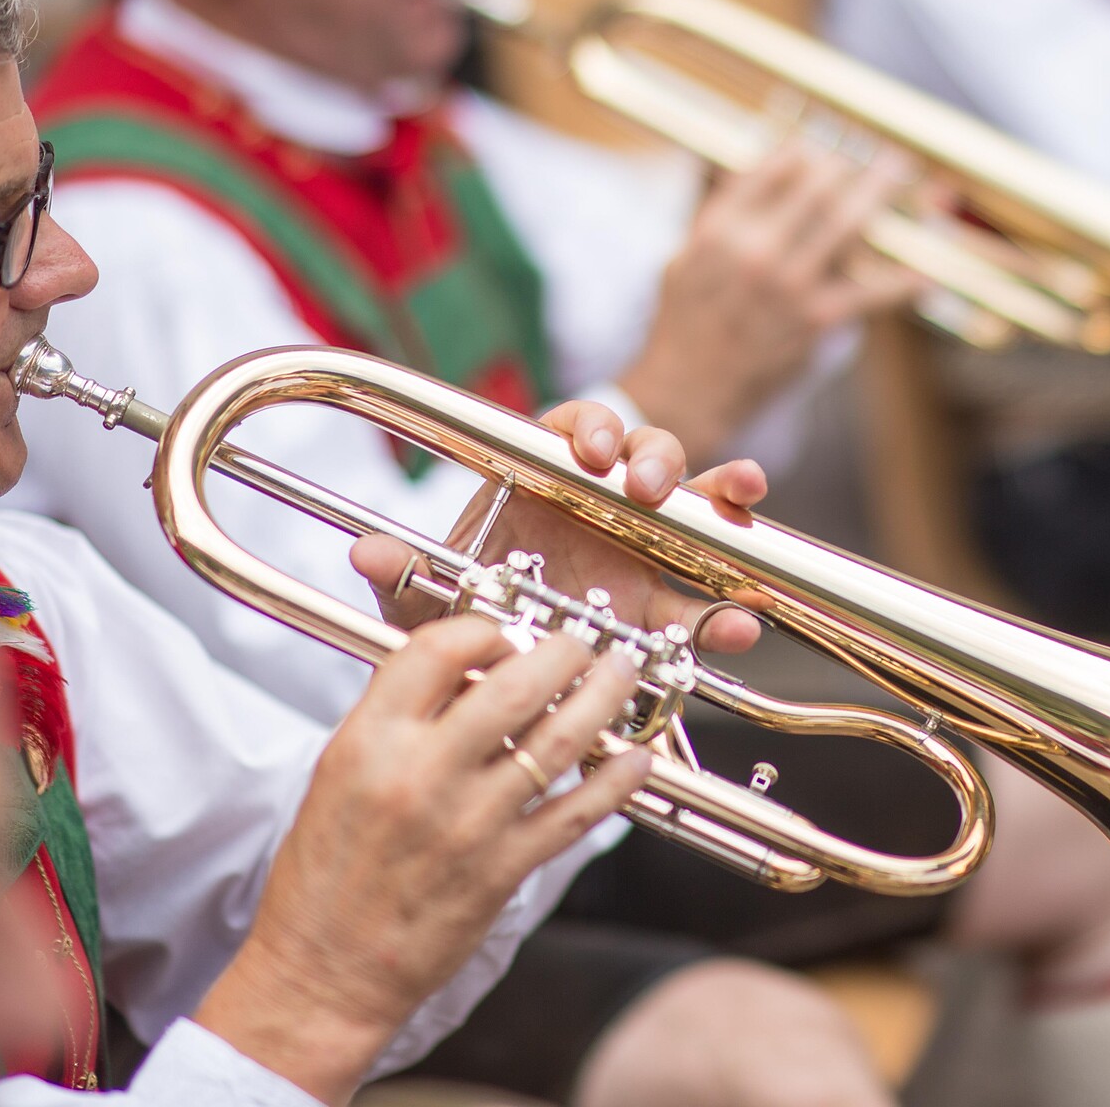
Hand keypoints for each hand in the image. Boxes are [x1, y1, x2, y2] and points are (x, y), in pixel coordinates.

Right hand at [194, 617, 650, 1105]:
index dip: (485, 630)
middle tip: (581, 643)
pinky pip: (576, 812)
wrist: (321, 972)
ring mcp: (468, 824)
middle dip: (563, 649)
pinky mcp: (503, 871)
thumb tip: (467, 667)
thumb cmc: (325, 874)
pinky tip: (634, 758)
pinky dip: (615, 779)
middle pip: (515, 682)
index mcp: (369, 741)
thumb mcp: (339, 771)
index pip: (438, 649)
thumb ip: (397, 715)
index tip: (508, 636)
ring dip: (602, 696)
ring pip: (558, 739)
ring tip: (619, 673)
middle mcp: (420, 775)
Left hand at [352, 400, 771, 655]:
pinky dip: (733, 604)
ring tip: (736, 499)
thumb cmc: (461, 618)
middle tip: (644, 488)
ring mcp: (642, 553)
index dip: (590, 426)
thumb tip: (364, 552)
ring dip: (719, 497)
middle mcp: (603, 506)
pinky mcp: (664, 608)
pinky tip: (744, 617)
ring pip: (696, 508)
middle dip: (655, 458)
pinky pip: (709, 598)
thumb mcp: (425, 603)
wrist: (486, 682)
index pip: (576, 427)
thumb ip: (403, 576)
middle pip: (646, 453)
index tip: (590, 451)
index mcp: (547, 482)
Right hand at [617, 141, 922, 458]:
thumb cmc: (687, 322)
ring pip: (848, 222)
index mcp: (719, 228)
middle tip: (873, 155)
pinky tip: (927, 274)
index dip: (807, 150)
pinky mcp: (817, 318)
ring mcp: (789, 283)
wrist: (690, 388)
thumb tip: (753, 170)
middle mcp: (754, 248)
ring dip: (881, 191)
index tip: (825, 144)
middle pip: (818, 185)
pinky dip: (904, 283)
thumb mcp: (684, 258)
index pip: (774, 166)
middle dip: (851, 164)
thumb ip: (720, 215)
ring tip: (902, 171)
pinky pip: (872, 292)